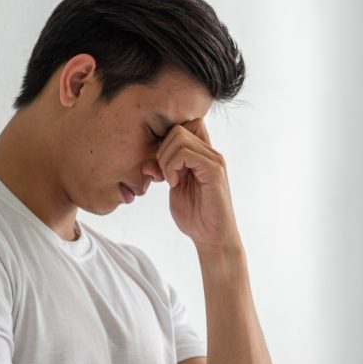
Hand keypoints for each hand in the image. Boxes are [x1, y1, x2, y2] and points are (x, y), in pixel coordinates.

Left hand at [156, 118, 240, 252]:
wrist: (212, 238)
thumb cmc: (195, 216)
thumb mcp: (175, 187)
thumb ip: (165, 169)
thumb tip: (148, 161)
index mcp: (202, 155)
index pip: (185, 125)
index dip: (166, 140)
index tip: (161, 165)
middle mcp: (210, 153)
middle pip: (178, 128)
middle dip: (161, 150)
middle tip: (163, 175)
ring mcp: (214, 160)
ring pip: (179, 137)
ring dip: (165, 159)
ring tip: (169, 180)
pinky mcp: (214, 171)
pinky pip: (186, 153)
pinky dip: (172, 166)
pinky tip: (174, 184)